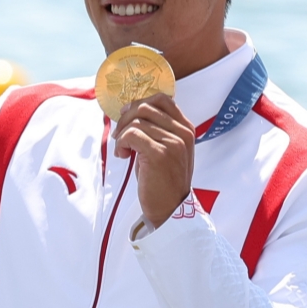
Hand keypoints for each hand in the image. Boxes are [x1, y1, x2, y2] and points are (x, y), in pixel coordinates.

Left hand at [112, 92, 196, 228]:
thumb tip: (132, 111)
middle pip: (145, 107)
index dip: (140, 103)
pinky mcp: (159, 153)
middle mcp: (183, 132)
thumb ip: (158, 129)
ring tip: (123, 150)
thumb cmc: (163, 179)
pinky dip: (121, 143)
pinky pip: (131, 134)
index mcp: (186, 129)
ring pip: (136, 121)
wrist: (169, 208)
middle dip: (126, 118)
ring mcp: (172, 142)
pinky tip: (123, 155)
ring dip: (122, 134)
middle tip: (120, 135)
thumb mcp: (168, 149)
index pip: (163, 99)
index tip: (128, 116)